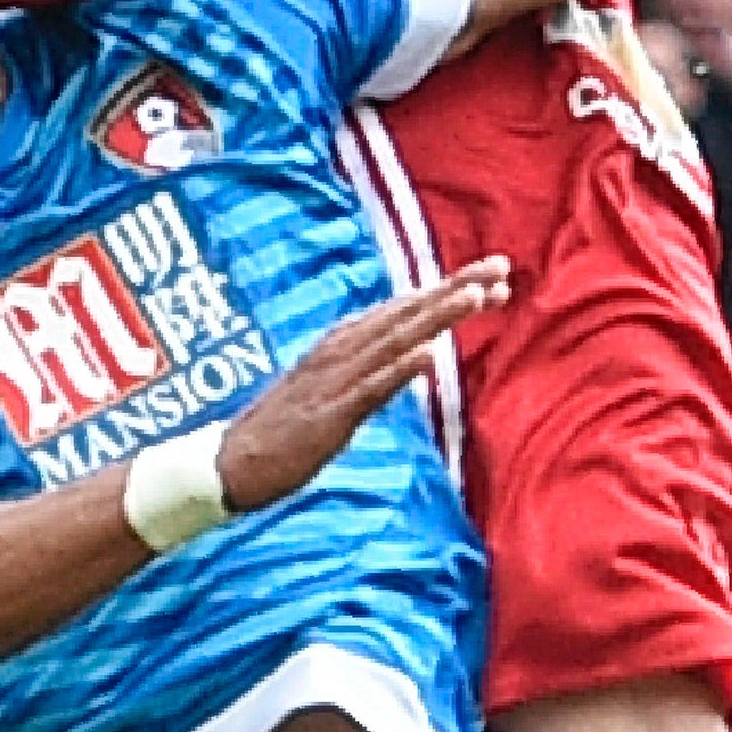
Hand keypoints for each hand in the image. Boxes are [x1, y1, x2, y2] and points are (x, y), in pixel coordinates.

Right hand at [217, 257, 509, 511]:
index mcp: (345, 342)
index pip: (408, 309)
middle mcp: (342, 349)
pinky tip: (429, 355)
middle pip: (408, 312)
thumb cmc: (284, 430)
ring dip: (436, 316)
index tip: (498, 277)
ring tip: (476, 295)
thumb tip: (415, 351)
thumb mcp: (335, 388)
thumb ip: (373, 366)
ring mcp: (335, 380)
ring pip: (395, 340)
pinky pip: (370, 389)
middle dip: (456, 288)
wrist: (229, 464)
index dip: (452, 291)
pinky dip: (400, 369)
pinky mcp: (329, 415)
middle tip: (502, 266)